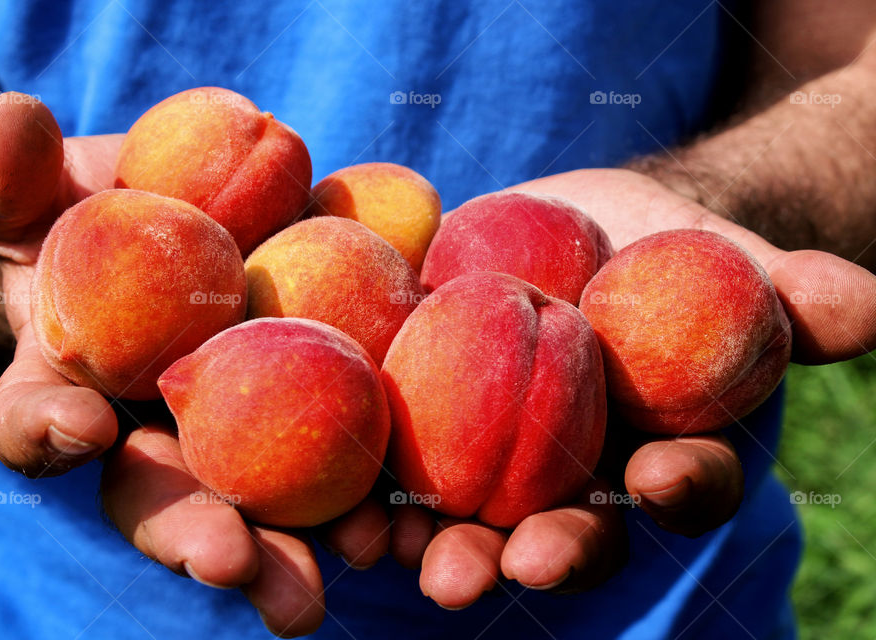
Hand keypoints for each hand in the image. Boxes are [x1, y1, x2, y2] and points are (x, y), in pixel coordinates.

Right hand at [0, 93, 397, 636]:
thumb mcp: (35, 191)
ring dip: (288, 553)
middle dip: (195, 534)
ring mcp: (229, 436)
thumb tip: (13, 123)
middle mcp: (148, 434)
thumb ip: (13, 173)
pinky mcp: (303, 418)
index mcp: (68, 386)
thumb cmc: (80, 214)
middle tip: (232, 563)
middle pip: (161, 500)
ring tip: (326, 581)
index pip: (36, 422)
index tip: (83, 424)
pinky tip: (396, 521)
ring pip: (256, 508)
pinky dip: (364, 497)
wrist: (162, 224)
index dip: (47, 430)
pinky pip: (333, 465)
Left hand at [402, 168, 875, 608]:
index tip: (656, 479)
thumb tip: (870, 306)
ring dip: (429, 538)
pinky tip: (338, 502)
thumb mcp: (727, 259)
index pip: (682, 485)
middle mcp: (577, 476)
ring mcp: (499, 455)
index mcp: (660, 451)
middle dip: (525, 551)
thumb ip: (787, 293)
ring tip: (388, 547)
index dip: (676, 490)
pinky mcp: (430, 416)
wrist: (572, 226)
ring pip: (469, 514)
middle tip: (488, 569)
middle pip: (558, 527)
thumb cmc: (663, 249)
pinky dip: (368, 484)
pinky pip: (400, 459)